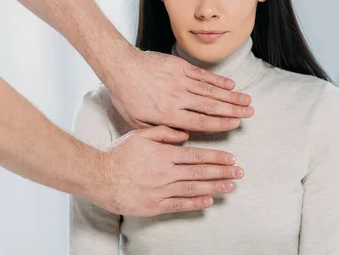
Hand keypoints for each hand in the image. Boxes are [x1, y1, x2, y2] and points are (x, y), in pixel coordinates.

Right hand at [89, 126, 243, 215]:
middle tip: (239, 172)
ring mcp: (160, 190)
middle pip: (200, 173)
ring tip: (231, 186)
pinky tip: (209, 201)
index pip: (196, 156)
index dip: (216, 157)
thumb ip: (163, 132)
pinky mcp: (154, 205)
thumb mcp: (140, 134)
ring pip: (193, 189)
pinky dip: (195, 204)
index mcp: (164, 154)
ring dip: (215, 187)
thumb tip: (184, 134)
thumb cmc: (119, 154)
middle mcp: (166, 172)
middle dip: (222, 172)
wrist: (99, 176)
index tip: (231, 158)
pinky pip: (179, 205)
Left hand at [106, 47, 254, 131]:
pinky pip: (203, 75)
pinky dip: (218, 80)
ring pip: (211, 91)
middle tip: (250, 113)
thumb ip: (162, 133)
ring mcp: (181, 80)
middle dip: (233, 111)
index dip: (221, 124)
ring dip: (231, 96)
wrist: (120, 67)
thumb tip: (185, 137)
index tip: (235, 125)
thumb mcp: (137, 123)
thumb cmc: (126, 96)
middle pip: (212, 106)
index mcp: (169, 114)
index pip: (201, 122)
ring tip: (247, 101)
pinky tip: (230, 85)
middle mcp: (178, 98)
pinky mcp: (180, 67)